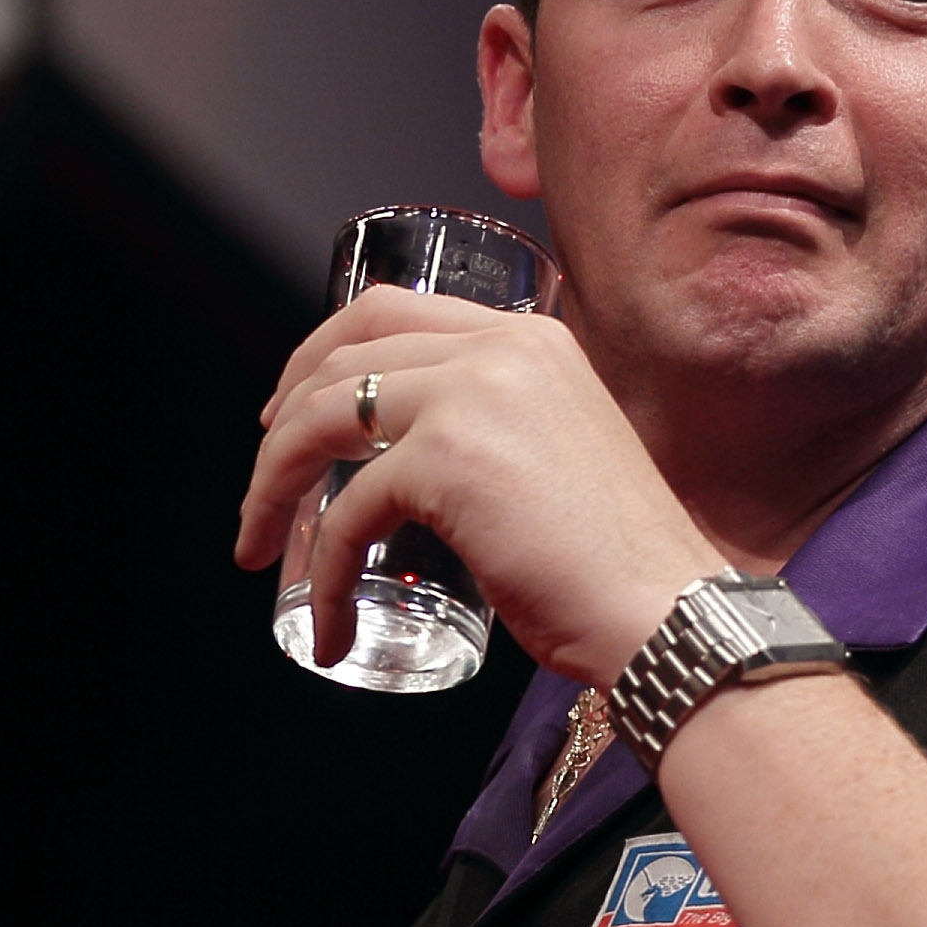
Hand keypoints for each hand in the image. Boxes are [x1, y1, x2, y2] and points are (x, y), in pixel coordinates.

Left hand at [234, 287, 720, 681]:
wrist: (668, 613)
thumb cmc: (620, 565)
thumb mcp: (558, 458)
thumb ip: (499, 434)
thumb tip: (413, 464)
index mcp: (531, 338)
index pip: (389, 309)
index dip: (318, 353)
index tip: (288, 410)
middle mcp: (501, 347)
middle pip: (342, 354)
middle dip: (280, 422)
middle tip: (263, 484)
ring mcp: (473, 396)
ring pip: (321, 421)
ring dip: (270, 488)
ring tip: (258, 547)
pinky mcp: (448, 461)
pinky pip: (345, 512)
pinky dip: (320, 569)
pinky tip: (326, 617)